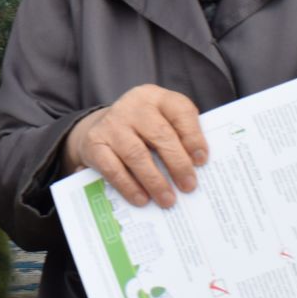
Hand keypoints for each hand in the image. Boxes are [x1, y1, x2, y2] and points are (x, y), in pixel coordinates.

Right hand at [64, 85, 208, 208]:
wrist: (101, 127)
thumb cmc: (143, 129)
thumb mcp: (162, 122)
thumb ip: (180, 138)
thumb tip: (195, 170)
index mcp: (156, 97)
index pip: (180, 112)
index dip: (193, 137)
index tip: (202, 161)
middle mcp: (133, 106)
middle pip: (160, 134)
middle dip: (177, 163)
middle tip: (189, 186)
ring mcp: (112, 123)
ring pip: (136, 154)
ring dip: (154, 181)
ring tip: (167, 200)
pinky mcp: (94, 142)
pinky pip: (113, 168)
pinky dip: (129, 186)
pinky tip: (142, 199)